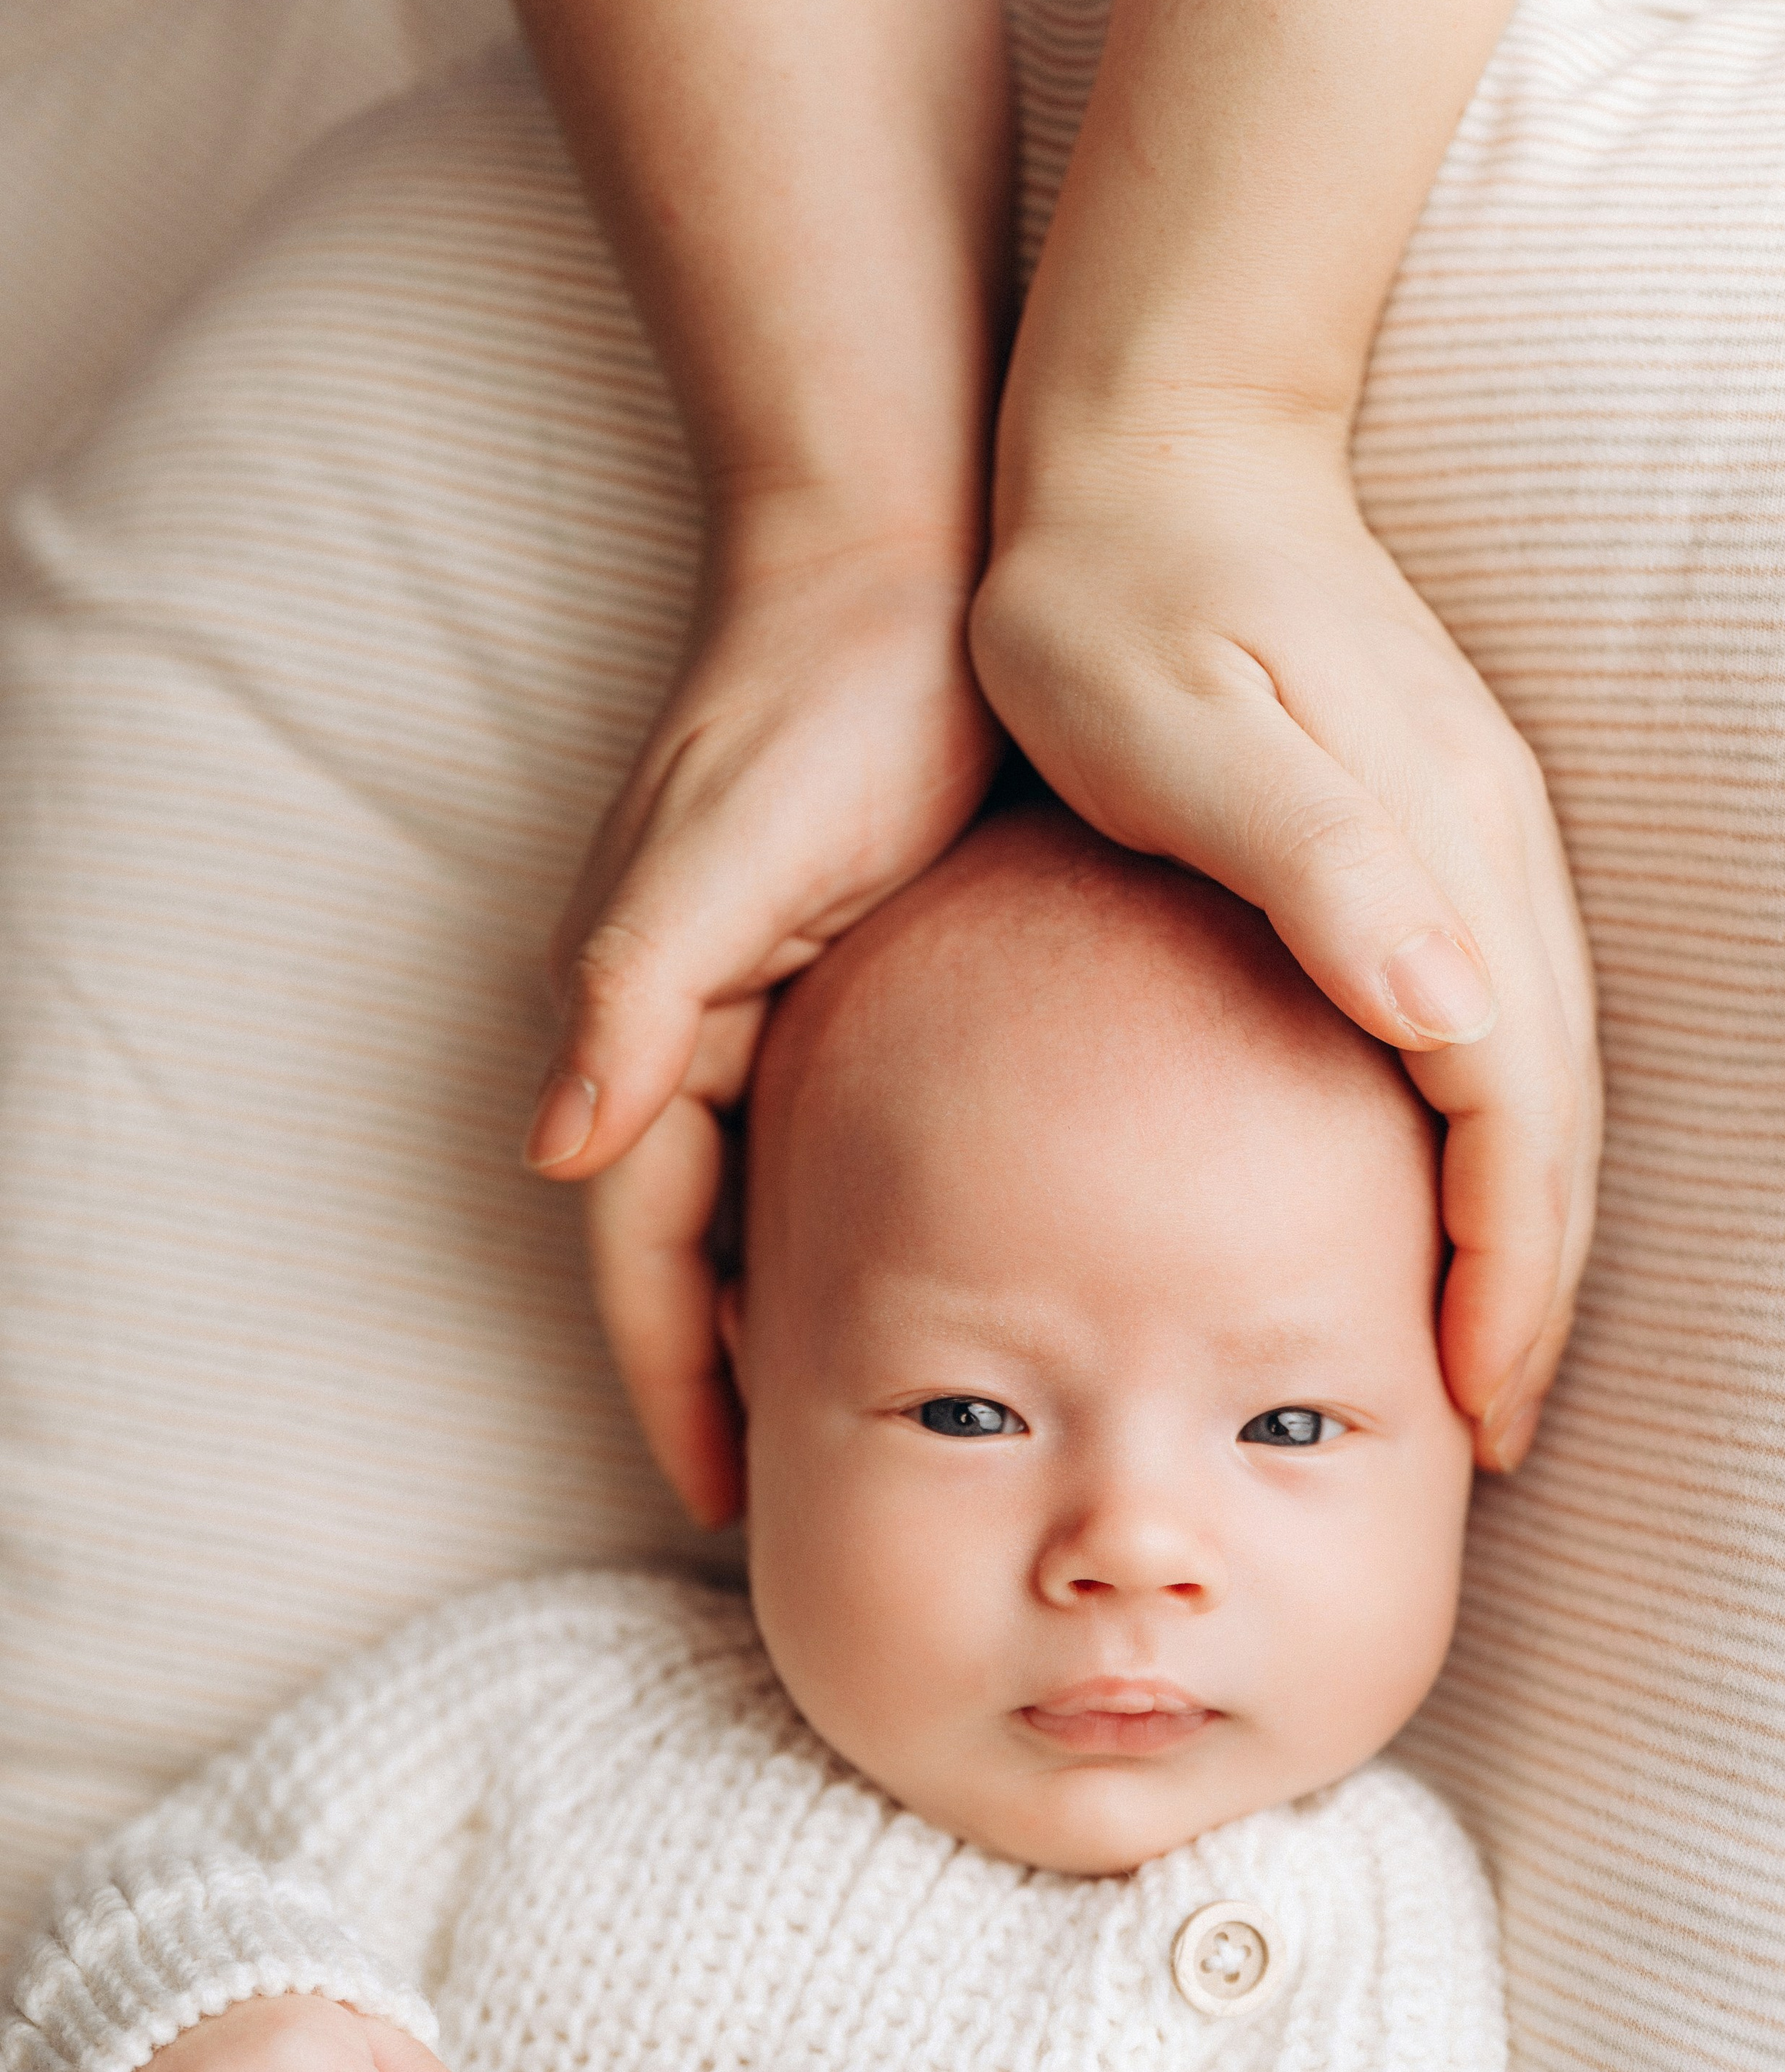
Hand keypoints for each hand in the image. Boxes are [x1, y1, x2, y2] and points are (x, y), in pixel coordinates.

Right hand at [526, 520, 1000, 1523]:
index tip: (720, 1499)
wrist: (914, 568)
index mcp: (652, 1027)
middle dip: (734, 1379)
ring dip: (805, 1321)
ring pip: (781, 1218)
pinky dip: (873, 1238)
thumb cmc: (821, 700)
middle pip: (703, 1257)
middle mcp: (700, 1038)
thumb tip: (552, 1149)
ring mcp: (779, 1020)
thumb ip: (632, 1000)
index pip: (642, 1252)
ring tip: (873, 1437)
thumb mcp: (718, 856)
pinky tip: (945, 1301)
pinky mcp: (863, 991)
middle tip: (809, 1503)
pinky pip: (853, 1153)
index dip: (673, 1378)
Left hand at [971, 421, 1599, 1470]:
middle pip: (1550, 1116)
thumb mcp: (1183, 730)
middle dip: (1533, 1284)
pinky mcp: (1434, 831)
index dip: (1501, 1269)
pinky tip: (1441, 1196)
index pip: (1504, 1110)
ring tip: (1483, 1351)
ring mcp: (1474, 841)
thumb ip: (1318, 867)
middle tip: (1490, 1426)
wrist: (1148, 442)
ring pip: (1537, 1079)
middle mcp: (1486, 858)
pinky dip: (1489, 1141)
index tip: (1474, 1403)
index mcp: (1434, 855)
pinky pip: (1495, 1028)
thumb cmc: (1113, 599)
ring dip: (1525, 1227)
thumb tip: (1453, 1019)